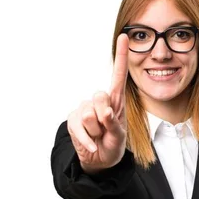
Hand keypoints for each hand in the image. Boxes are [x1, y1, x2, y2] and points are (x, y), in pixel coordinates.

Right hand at [66, 32, 129, 172]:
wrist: (98, 161)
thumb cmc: (112, 146)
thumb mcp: (119, 138)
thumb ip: (114, 124)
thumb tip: (104, 112)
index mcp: (116, 102)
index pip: (119, 77)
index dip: (121, 58)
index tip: (125, 37)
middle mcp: (99, 102)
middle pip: (100, 98)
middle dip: (104, 119)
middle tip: (106, 131)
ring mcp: (84, 109)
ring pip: (88, 115)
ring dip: (96, 131)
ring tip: (98, 136)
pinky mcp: (73, 120)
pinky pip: (79, 127)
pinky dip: (88, 140)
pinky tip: (92, 145)